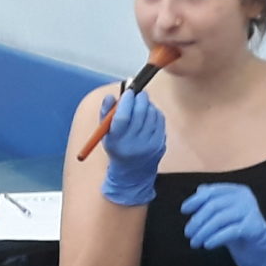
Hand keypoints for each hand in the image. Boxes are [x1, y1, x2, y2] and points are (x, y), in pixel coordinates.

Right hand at [94, 88, 168, 207]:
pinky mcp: (160, 143)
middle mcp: (133, 145)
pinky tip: (149, 115)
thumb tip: (110, 96)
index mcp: (116, 142)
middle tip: (137, 93)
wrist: (132, 173)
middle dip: (139, 98)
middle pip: (139, 113)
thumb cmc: (117, 147)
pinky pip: (160, 120)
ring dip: (147, 105)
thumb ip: (106, 113)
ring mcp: (149, 145)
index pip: (122, 117)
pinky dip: (155, 112)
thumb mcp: (106, 134)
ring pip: (151, 114)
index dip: (126, 101)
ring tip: (141, 106)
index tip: (127, 93)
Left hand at [182, 182, 265, 265]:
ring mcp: (252, 212)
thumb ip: (212, 202)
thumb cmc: (237, 231)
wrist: (258, 251)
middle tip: (188, 233)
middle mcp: (246, 198)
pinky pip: (231, 231)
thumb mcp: (222, 215)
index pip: (212, 192)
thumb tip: (198, 191)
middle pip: (214, 206)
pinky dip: (216, 238)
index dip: (196, 200)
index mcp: (237, 191)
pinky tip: (207, 245)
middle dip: (197, 220)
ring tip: (194, 243)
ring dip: (203, 232)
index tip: (183, 210)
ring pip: (220, 219)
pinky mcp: (255, 227)